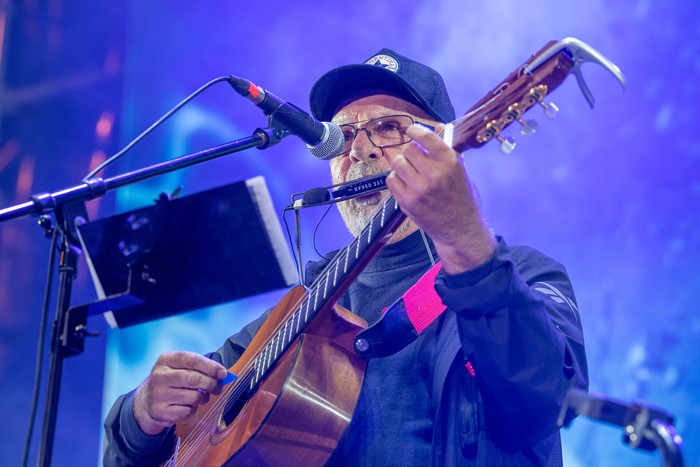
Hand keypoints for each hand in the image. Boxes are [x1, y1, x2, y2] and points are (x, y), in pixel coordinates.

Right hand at [133, 351, 227, 434]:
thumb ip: (199, 367)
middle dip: (211, 383)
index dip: (211, 366)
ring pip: (193, 396)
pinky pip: (188, 411)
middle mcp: (159, 376)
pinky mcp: (161, 412)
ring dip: (204, 397)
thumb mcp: (179, 367)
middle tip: (218, 388)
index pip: (192, 360)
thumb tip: (222, 374)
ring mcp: (159, 395)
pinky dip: (194, 409)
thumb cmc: (171, 381)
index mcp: (165, 360)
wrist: (146, 402)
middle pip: (194, 379)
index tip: (223, 373)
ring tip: (204, 396)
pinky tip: (190, 405)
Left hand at [386, 124, 495, 273]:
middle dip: (410, 151)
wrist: (461, 230)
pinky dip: (396, 179)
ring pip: (398, 163)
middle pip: (409, 149)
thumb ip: (447, 150)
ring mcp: (420, 189)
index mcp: (451, 163)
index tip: (412, 130)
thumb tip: (439, 127)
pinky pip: (391, 180)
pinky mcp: (408, 202)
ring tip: (411, 172)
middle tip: (415, 158)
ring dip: (402, 165)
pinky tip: (406, 184)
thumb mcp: (461, 171)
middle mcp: (435, 174)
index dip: (415, 130)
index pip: (427, 137)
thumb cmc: (463, 198)